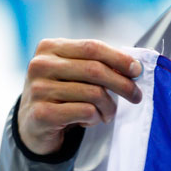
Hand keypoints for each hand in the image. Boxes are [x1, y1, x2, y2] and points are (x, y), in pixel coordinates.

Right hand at [17, 38, 142, 154]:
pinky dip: (95, 118)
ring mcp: (38, 89)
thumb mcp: (75, 71)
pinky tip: (90, 120)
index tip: (137, 70)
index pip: (93, 47)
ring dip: (109, 106)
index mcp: (50, 47)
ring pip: (93, 93)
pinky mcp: (41, 114)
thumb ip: (98, 64)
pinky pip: (85, 112)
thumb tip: (134, 67)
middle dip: (123, 84)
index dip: (119, 58)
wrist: (33, 124)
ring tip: (108, 113)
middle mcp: (41, 65)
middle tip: (136, 96)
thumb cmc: (63, 92)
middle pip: (95, 70)